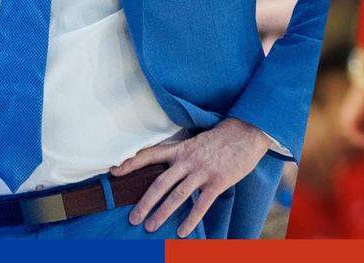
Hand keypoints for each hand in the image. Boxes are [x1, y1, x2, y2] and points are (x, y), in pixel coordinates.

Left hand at [112, 118, 271, 237]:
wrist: (249, 131)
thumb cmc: (223, 136)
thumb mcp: (198, 140)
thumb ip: (184, 153)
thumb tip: (170, 167)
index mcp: (182, 148)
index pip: (151, 154)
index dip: (132, 163)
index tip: (115, 171)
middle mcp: (188, 160)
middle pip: (160, 183)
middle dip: (145, 203)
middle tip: (133, 218)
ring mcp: (203, 171)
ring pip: (177, 196)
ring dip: (162, 213)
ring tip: (151, 227)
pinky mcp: (218, 181)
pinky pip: (201, 204)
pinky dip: (190, 219)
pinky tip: (182, 232)